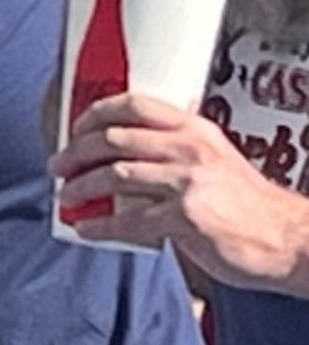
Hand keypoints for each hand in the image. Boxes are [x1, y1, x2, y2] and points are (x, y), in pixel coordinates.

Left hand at [53, 92, 307, 285]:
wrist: (286, 239)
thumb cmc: (249, 205)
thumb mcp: (217, 160)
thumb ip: (179, 150)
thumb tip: (130, 149)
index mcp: (195, 130)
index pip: (136, 105)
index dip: (96, 112)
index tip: (74, 127)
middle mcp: (190, 149)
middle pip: (113, 138)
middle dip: (76, 152)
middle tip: (58, 164)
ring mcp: (186, 182)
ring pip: (114, 175)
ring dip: (80, 185)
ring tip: (65, 194)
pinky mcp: (183, 218)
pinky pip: (127, 220)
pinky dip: (99, 224)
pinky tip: (85, 227)